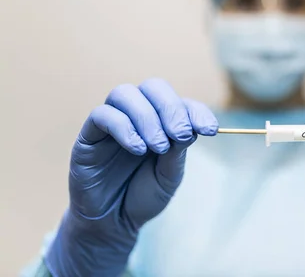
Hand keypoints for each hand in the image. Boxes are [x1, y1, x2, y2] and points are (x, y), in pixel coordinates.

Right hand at [46, 78, 217, 275]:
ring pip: (125, 94)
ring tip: (158, 146)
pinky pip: (101, 115)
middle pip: (153, 87)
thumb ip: (177, 150)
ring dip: (147, 117)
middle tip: (180, 135)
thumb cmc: (143, 195)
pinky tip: (138, 149)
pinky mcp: (89, 136)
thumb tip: (189, 128)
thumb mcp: (169, 174)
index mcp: (162, 121)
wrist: (114, 222)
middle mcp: (137, 115)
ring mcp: (112, 122)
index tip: (210, 130)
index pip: (181, 102)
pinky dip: (123, 127)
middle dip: (171, 108)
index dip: (197, 111)